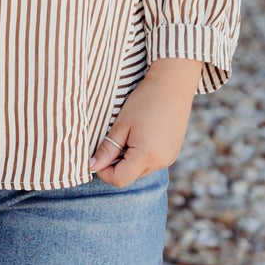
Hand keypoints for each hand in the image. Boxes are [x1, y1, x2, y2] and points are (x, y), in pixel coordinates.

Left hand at [89, 58, 202, 187]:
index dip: (103, 171)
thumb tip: (92, 167)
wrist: (173, 84)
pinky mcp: (172, 153)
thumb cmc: (144, 101)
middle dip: (116, 165)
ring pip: (140, 170)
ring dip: (128, 160)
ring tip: (128, 135)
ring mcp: (169, 158)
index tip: (97, 156)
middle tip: (112, 141)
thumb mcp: (121, 125)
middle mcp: (160, 162)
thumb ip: (106, 150)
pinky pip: (151, 163)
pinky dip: (141, 156)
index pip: (119, 179)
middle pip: (129, 176)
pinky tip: (140, 136)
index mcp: (146, 155)